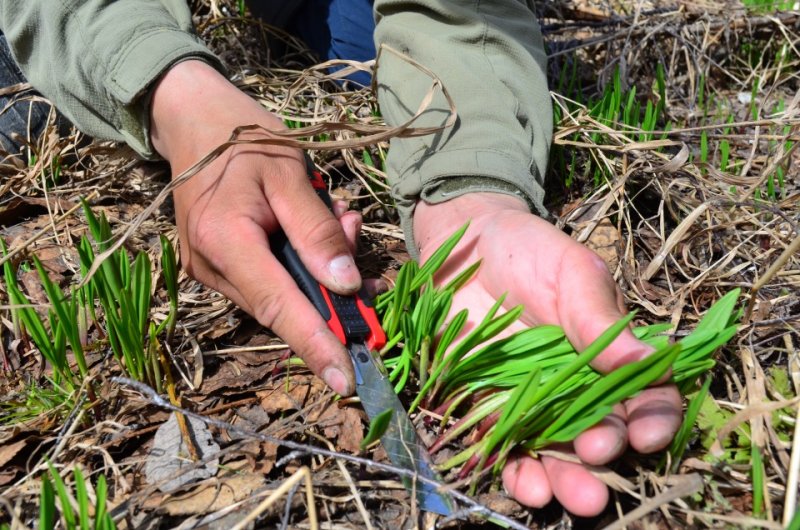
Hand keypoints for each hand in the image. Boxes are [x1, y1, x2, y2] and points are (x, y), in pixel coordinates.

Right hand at [150, 60, 360, 395]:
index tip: (347, 381)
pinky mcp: (216, 268)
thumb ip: (317, 232)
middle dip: (333, 289)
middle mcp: (210, 266)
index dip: (316, 345)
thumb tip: (347, 286)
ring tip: (338, 217)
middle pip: (284, 304)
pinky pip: (269, 282)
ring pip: (281, 295)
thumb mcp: (291, 173)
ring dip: (320, 271)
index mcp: (224, 238)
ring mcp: (209, 271)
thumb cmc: (245, 137)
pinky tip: (317, 228)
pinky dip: (301, 265)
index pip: (279, 306)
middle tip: (356, 232)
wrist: (193, 119)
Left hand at [414, 193, 682, 516]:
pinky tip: (526, 487)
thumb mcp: (571, 271)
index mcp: (609, 354)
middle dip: (604, 457)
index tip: (645, 435)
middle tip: (598, 460)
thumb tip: (652, 362)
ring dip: (566, 479)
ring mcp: (533, 401)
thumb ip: (600, 318)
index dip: (652, 419)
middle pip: (603, 435)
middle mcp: (577, 387)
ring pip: (558, 453)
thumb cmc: (526, 249)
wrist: (462, 244)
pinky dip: (518, 473)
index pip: (646, 396)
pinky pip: (506, 449)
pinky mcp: (489, 407)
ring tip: (567, 497)